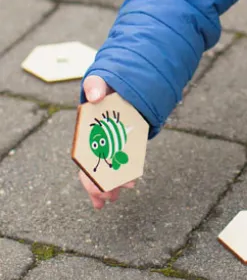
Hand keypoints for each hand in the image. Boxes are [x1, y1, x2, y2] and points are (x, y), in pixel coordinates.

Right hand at [77, 75, 136, 209]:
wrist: (121, 84)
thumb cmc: (106, 85)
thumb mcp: (99, 82)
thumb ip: (95, 85)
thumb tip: (95, 96)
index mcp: (85, 133)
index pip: (84, 159)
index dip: (90, 175)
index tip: (98, 186)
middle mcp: (94, 141)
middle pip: (94, 169)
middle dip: (100, 186)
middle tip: (110, 197)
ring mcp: (108, 144)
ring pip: (106, 169)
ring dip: (110, 184)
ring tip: (116, 196)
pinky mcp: (122, 142)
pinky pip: (120, 161)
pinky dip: (123, 173)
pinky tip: (129, 183)